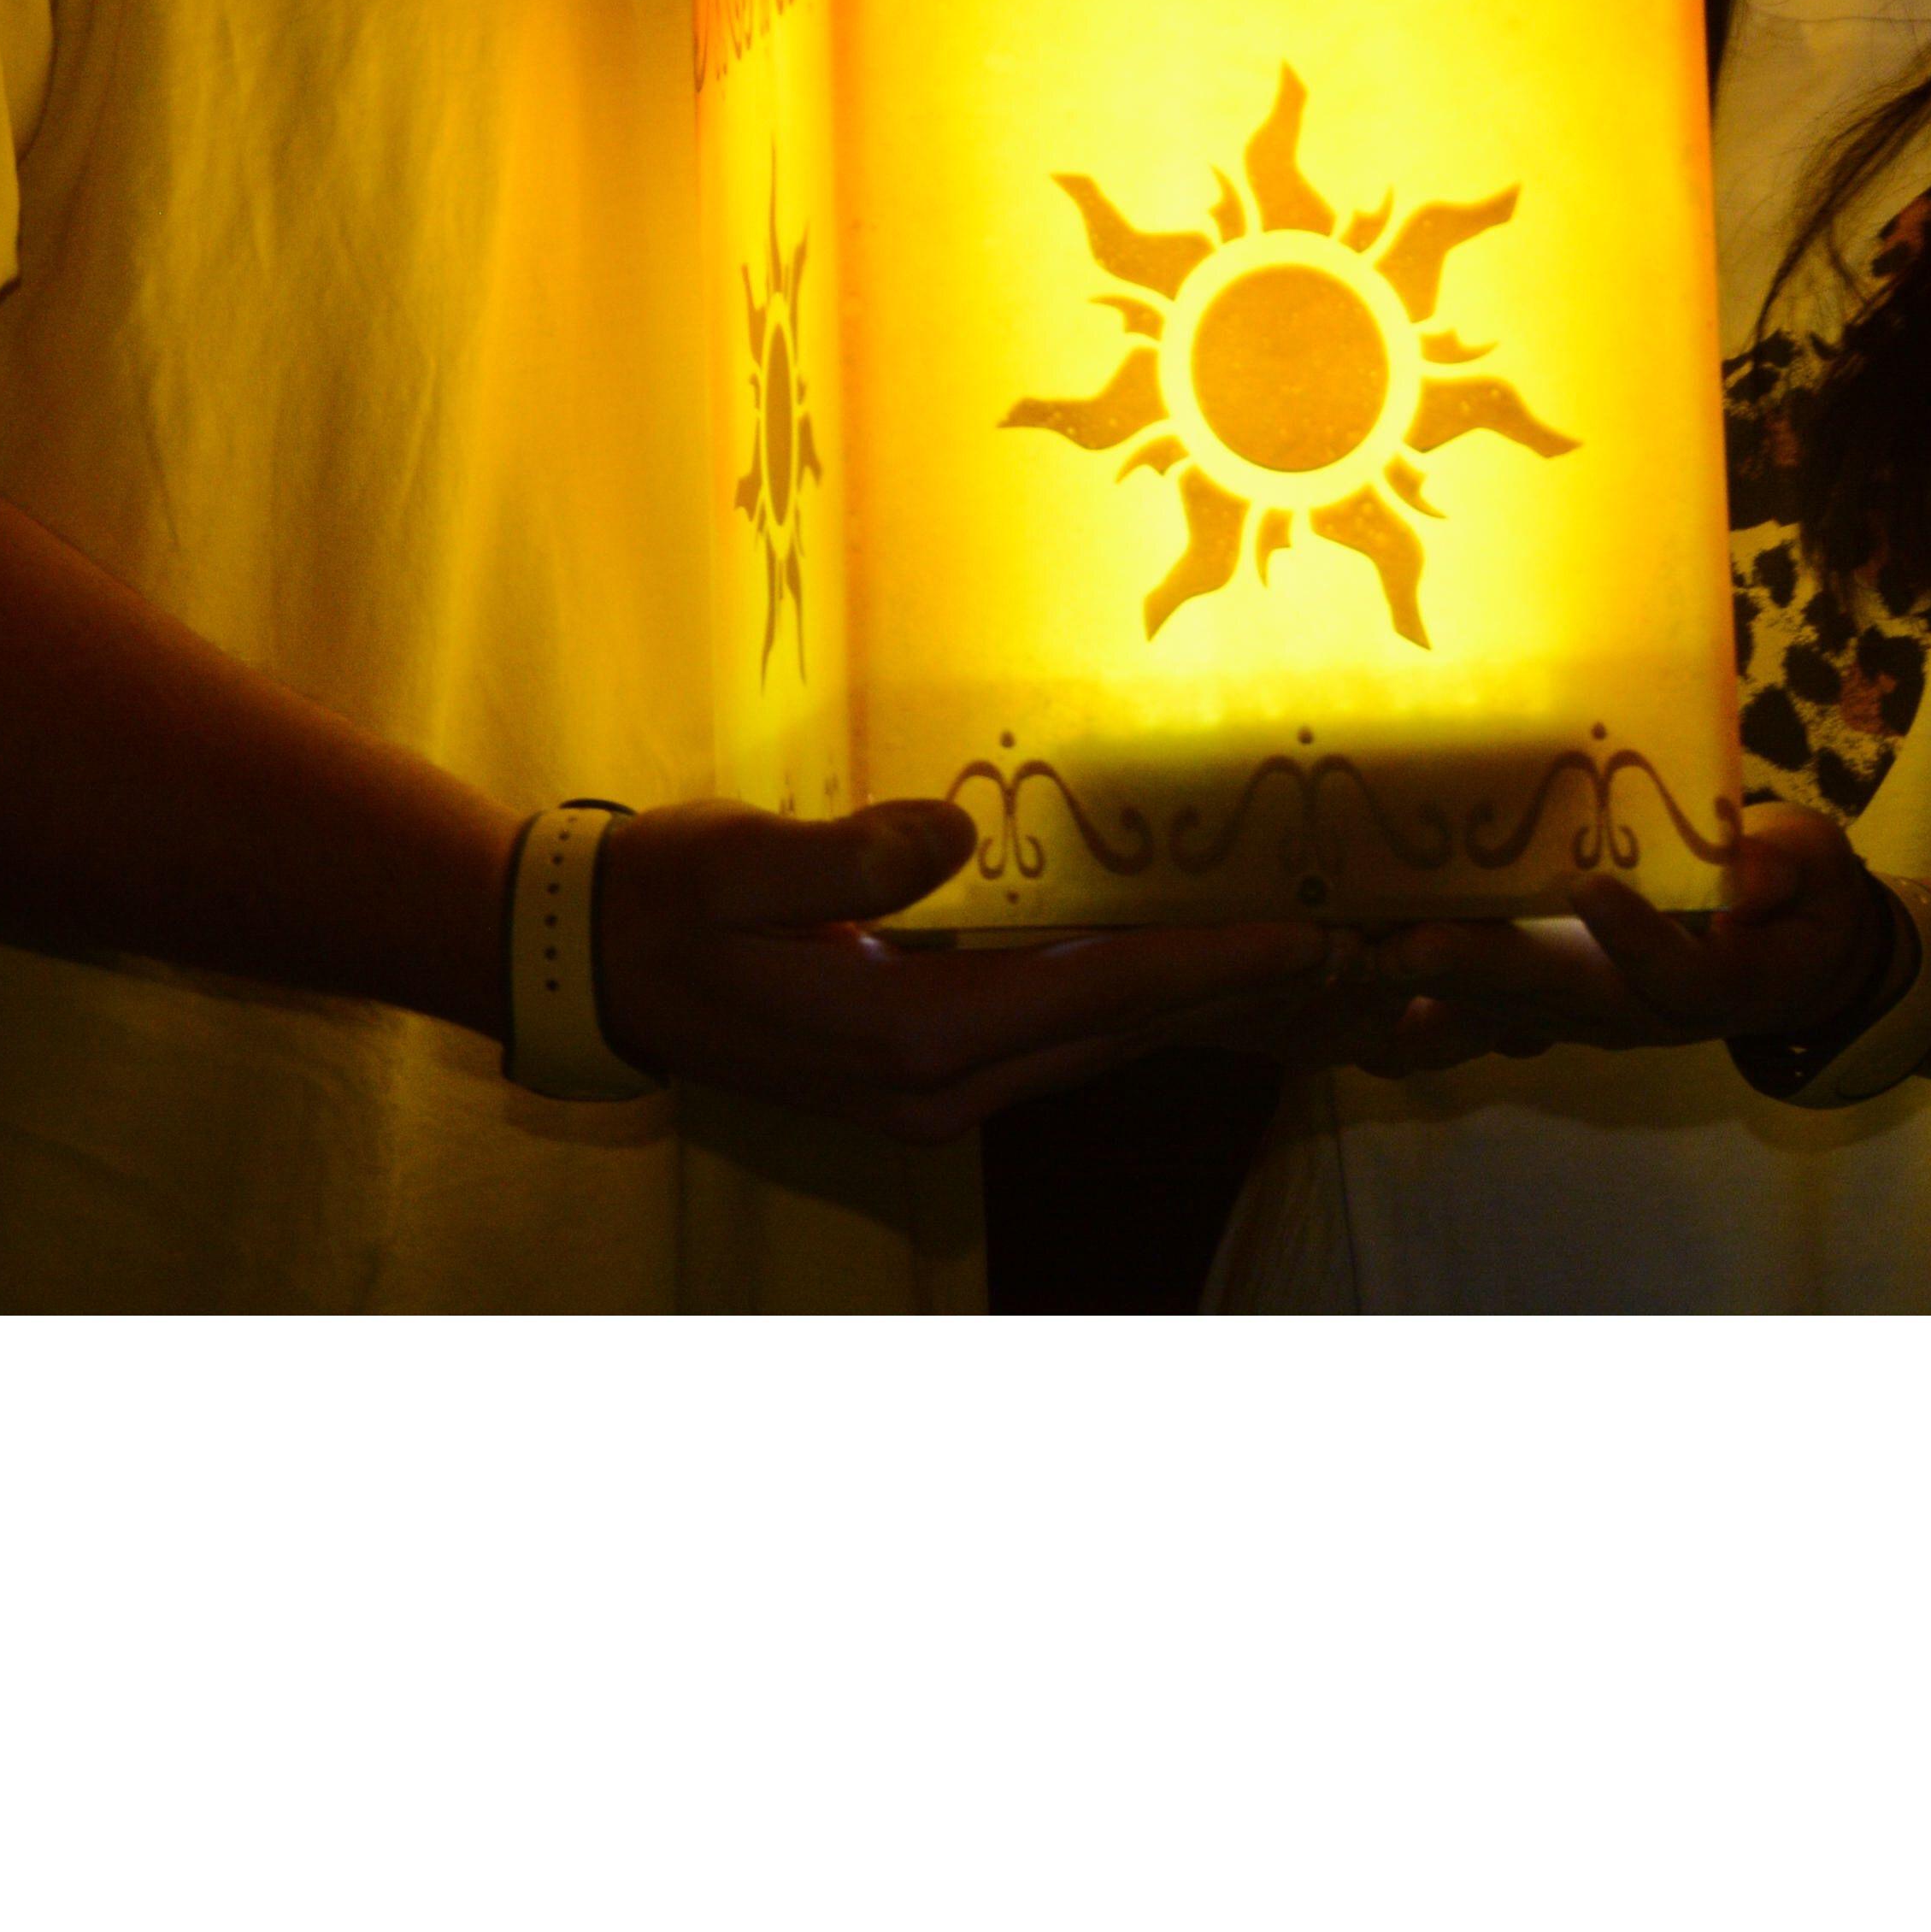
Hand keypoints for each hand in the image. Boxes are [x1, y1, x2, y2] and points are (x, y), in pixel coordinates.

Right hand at [592, 798, 1343, 1145]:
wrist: (589, 972)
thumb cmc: (666, 901)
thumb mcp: (741, 862)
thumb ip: (850, 853)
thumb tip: (951, 831)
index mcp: (909, 1034)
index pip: (1097, 994)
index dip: (1209, 963)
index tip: (1310, 936)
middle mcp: (935, 1087)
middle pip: (1118, 1034)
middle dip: (1230, 990)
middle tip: (1341, 943)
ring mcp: (925, 1100)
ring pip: (1092, 1050)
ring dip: (1185, 1005)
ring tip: (1281, 954)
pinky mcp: (912, 1084)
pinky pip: (1048, 1048)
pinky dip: (1119, 1011)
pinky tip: (1163, 970)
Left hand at [1314, 800, 1901, 1078]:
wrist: (1787, 966)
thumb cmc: (1803, 901)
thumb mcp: (1817, 873)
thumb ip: (1791, 870)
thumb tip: (1760, 870)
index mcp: (1715, 980)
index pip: (1674, 972)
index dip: (1634, 935)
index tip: (1593, 884)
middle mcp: (1634, 1012)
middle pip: (1552, 997)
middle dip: (1475, 969)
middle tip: (1400, 941)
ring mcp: (1583, 1013)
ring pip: (1496, 1006)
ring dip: (1419, 981)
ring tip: (1344, 949)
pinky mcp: (1545, 1000)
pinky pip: (1473, 1004)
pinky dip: (1410, 986)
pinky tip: (1342, 959)